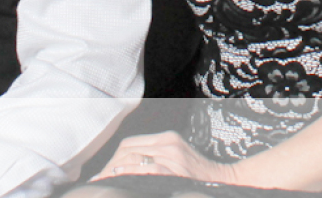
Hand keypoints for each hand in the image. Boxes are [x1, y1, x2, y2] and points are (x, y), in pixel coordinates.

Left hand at [90, 131, 238, 185]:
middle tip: (98, 180)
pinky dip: (130, 173)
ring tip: (103, 182)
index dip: (114, 158)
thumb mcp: (178, 159)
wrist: (223, 181)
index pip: (131, 143)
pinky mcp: (176, 168)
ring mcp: (172, 155)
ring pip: (134, 158)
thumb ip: (157, 158)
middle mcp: (168, 143)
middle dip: (110, 165)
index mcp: (167, 138)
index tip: (103, 173)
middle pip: (128, 149)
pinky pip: (147, 169)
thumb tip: (128, 167)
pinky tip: (119, 178)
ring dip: (115, 171)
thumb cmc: (199, 175)